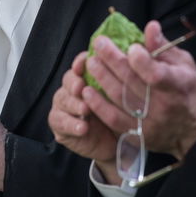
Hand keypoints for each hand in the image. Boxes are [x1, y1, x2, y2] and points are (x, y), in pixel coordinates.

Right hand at [50, 51, 120, 177]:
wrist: (115, 143)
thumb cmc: (120, 115)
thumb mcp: (125, 95)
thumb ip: (125, 76)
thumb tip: (135, 53)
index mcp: (87, 77)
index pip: (81, 64)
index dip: (81, 62)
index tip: (86, 62)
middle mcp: (73, 89)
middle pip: (68, 80)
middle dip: (74, 83)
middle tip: (81, 87)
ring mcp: (64, 106)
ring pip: (62, 99)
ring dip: (74, 104)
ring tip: (85, 109)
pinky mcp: (60, 125)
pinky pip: (60, 122)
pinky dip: (71, 124)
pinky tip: (82, 128)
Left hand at [81, 20, 195, 161]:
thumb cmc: (190, 92)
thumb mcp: (185, 66)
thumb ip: (164, 48)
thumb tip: (150, 26)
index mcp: (178, 85)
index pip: (155, 74)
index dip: (140, 60)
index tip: (130, 46)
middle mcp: (163, 105)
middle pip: (132, 82)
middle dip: (112, 60)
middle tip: (98, 44)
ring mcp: (150, 122)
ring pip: (120, 98)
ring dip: (102, 78)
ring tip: (91, 62)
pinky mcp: (139, 134)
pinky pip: (113, 119)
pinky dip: (98, 105)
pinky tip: (87, 91)